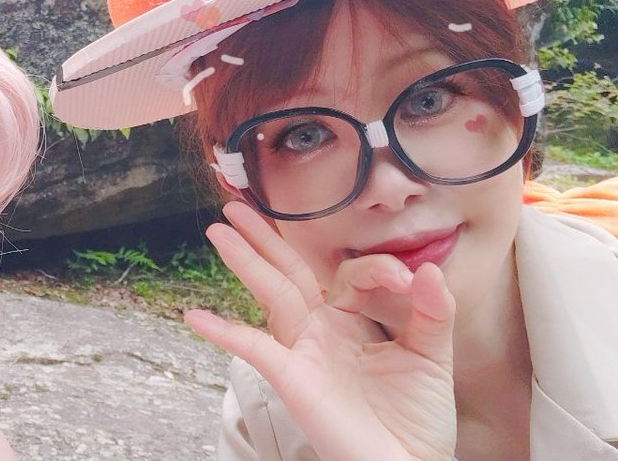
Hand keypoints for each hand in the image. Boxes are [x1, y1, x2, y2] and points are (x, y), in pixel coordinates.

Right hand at [185, 202, 456, 460]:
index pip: (349, 274)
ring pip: (271, 294)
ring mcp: (304, 352)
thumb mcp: (432, 357)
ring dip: (244, 260)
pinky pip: (253, 349)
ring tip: (218, 229)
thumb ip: (432, 313)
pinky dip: (224, 333)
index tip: (405, 278)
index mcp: (351, 322)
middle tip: (236, 206)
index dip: (375, 267)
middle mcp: (321, 332)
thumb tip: (427, 269)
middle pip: (288, 273)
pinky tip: (196, 317)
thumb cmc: (416, 420)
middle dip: (263, 239)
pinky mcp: (293, 378)